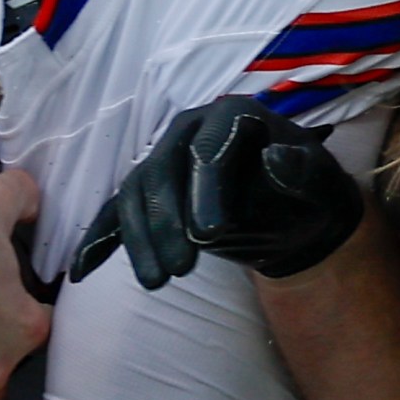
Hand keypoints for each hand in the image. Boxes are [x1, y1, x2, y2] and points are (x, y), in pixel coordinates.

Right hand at [70, 97, 361, 290]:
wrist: (292, 214)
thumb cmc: (308, 193)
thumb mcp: (319, 183)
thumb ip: (303, 171)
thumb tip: (276, 159)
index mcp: (231, 117)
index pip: (208, 148)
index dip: (204, 190)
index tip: (209, 236)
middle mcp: (188, 132)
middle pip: (161, 172)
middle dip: (165, 222)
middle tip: (180, 269)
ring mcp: (164, 163)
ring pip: (134, 196)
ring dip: (139, 240)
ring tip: (157, 282)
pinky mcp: (150, 198)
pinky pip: (116, 215)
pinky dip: (98, 241)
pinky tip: (80, 270)